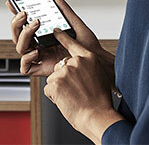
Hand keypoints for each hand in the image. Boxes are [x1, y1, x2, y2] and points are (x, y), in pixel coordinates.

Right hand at [6, 0, 114, 80]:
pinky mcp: (43, 69)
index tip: (11, 2)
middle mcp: (40, 45)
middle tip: (25, 13)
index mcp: (45, 34)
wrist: (97, 62)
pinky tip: (36, 51)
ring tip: (35, 25)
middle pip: (18, 35)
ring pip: (20, 47)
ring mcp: (41, 57)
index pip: (26, 24)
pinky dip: (27, 59)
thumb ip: (64, 9)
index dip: (16, 14)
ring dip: (23, 35)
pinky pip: (25, 67)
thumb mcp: (75, 23)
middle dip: (16, 23)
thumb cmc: (88, 46)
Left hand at [44, 29, 123, 143]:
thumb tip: (78, 68)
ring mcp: (64, 72)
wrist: (97, 116)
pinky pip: (49, 89)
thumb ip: (87, 67)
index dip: (63, 37)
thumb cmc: (100, 101)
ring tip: (73, 97)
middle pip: (61, 66)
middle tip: (76, 91)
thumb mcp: (99, 76)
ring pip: (54, 78)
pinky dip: (55, 97)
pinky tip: (67, 101)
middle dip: (64, 79)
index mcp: (88, 58)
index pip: (72, 43)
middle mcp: (76, 62)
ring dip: (59, 89)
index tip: (55, 31)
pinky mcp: (54, 83)